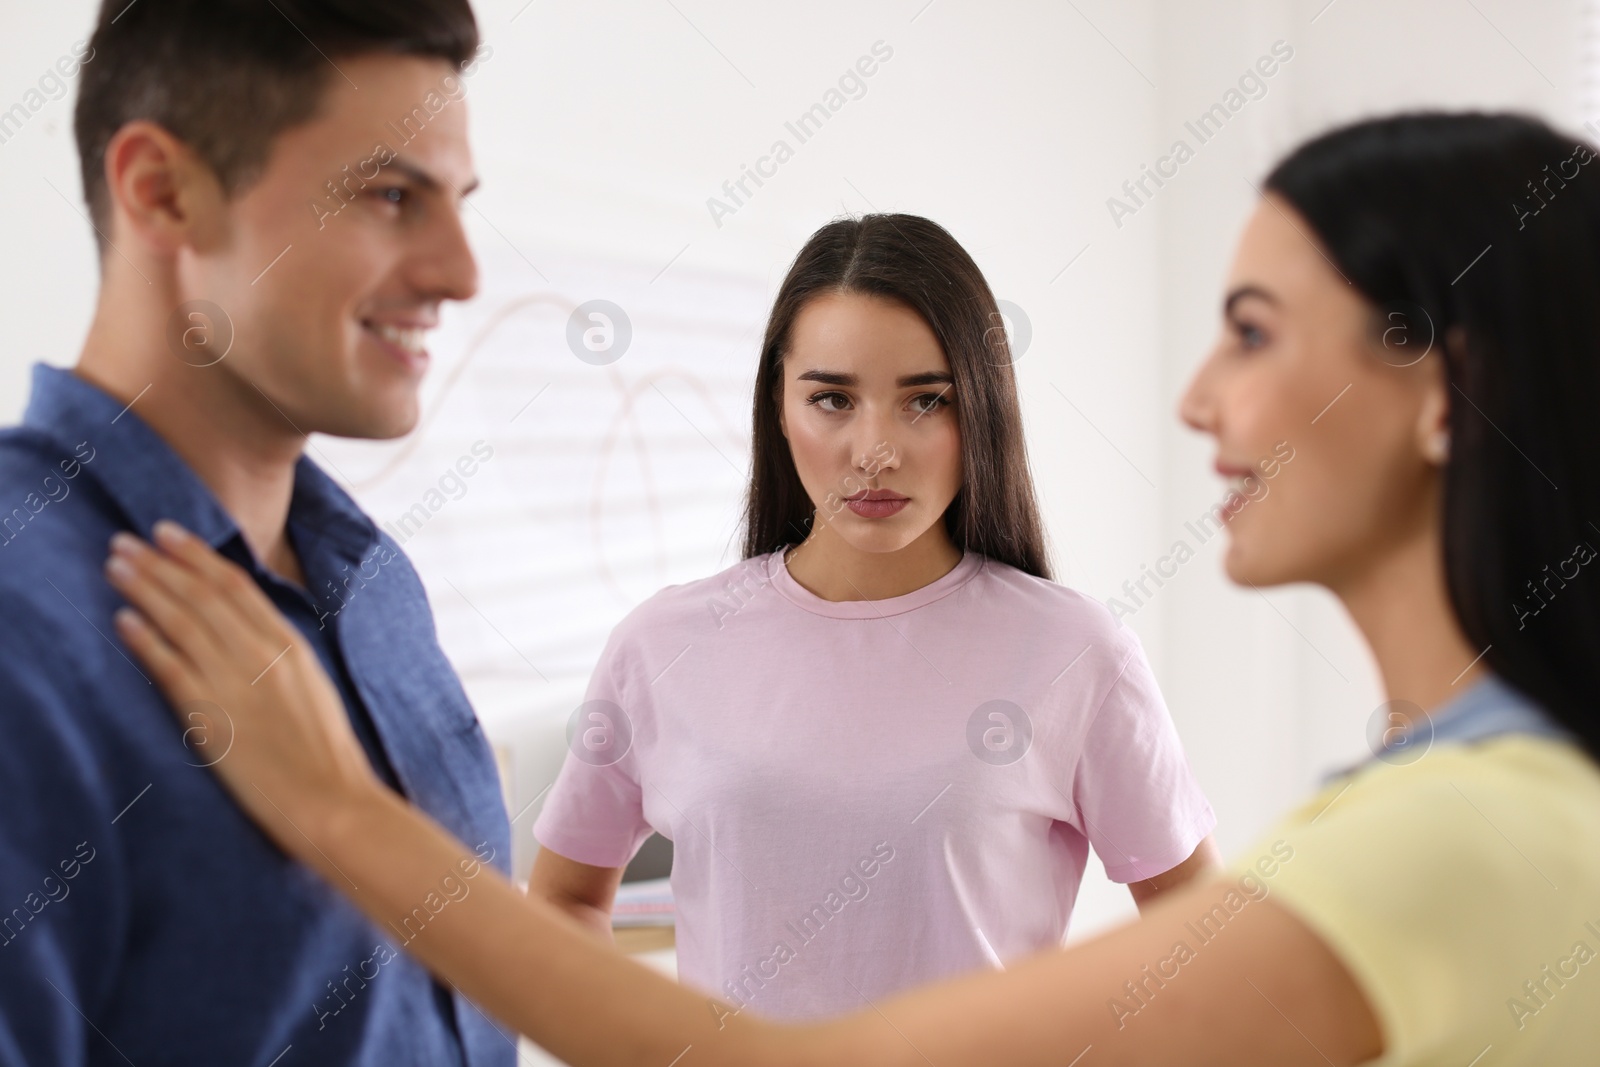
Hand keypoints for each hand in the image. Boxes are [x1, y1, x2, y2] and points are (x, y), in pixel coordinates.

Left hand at [105, 520, 382, 856]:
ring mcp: (236, 683)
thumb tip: (249, 634)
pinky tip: (123, 620)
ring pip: (183, 622)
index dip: (198, 555)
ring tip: (116, 564)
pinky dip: (146, 640)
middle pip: (203, 595)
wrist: (332, 800)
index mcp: (290, 645)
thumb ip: (280, 657)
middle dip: (161, 563)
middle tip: (126, 538)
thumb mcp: (312, 688)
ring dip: (146, 588)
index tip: (169, 533)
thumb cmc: (326, 754)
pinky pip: (171, 668)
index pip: (236, 585)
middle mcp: (262, 655)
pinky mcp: (212, 716)